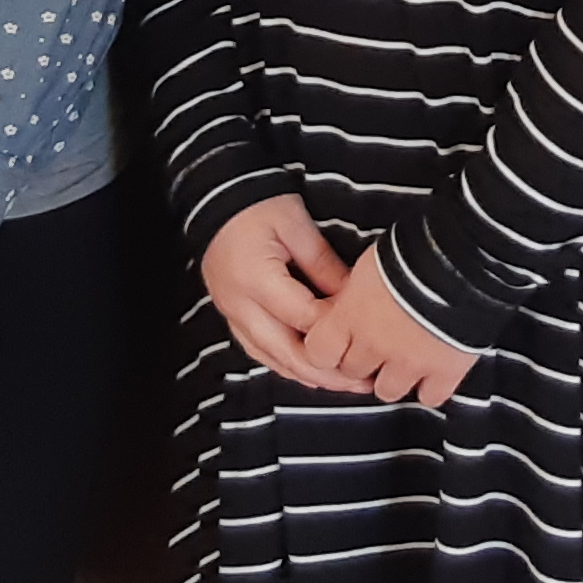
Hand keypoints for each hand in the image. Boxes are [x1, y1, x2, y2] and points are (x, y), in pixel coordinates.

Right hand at [200, 195, 363, 393]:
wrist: (217, 198)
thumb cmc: (258, 205)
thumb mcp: (297, 225)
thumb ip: (324, 265)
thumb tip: (353, 298)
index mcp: (256, 280)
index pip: (304, 318)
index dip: (335, 330)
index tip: (365, 336)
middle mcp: (239, 305)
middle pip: (286, 352)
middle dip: (326, 371)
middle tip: (360, 383)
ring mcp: (231, 313)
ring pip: (271, 358)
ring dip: (307, 375)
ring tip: (342, 384)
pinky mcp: (231, 315)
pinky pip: (259, 350)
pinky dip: (285, 364)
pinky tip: (309, 372)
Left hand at [295, 241, 478, 406]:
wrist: (461, 258)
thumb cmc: (414, 251)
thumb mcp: (370, 263)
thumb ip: (355, 291)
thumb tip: (348, 301)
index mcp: (351, 316)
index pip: (318, 352)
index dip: (328, 348)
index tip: (338, 341)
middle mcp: (374, 345)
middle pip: (353, 372)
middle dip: (362, 360)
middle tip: (377, 344)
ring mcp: (409, 362)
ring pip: (386, 391)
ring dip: (393, 378)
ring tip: (405, 360)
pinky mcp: (444, 370)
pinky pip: (430, 397)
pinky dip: (431, 388)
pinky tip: (434, 372)